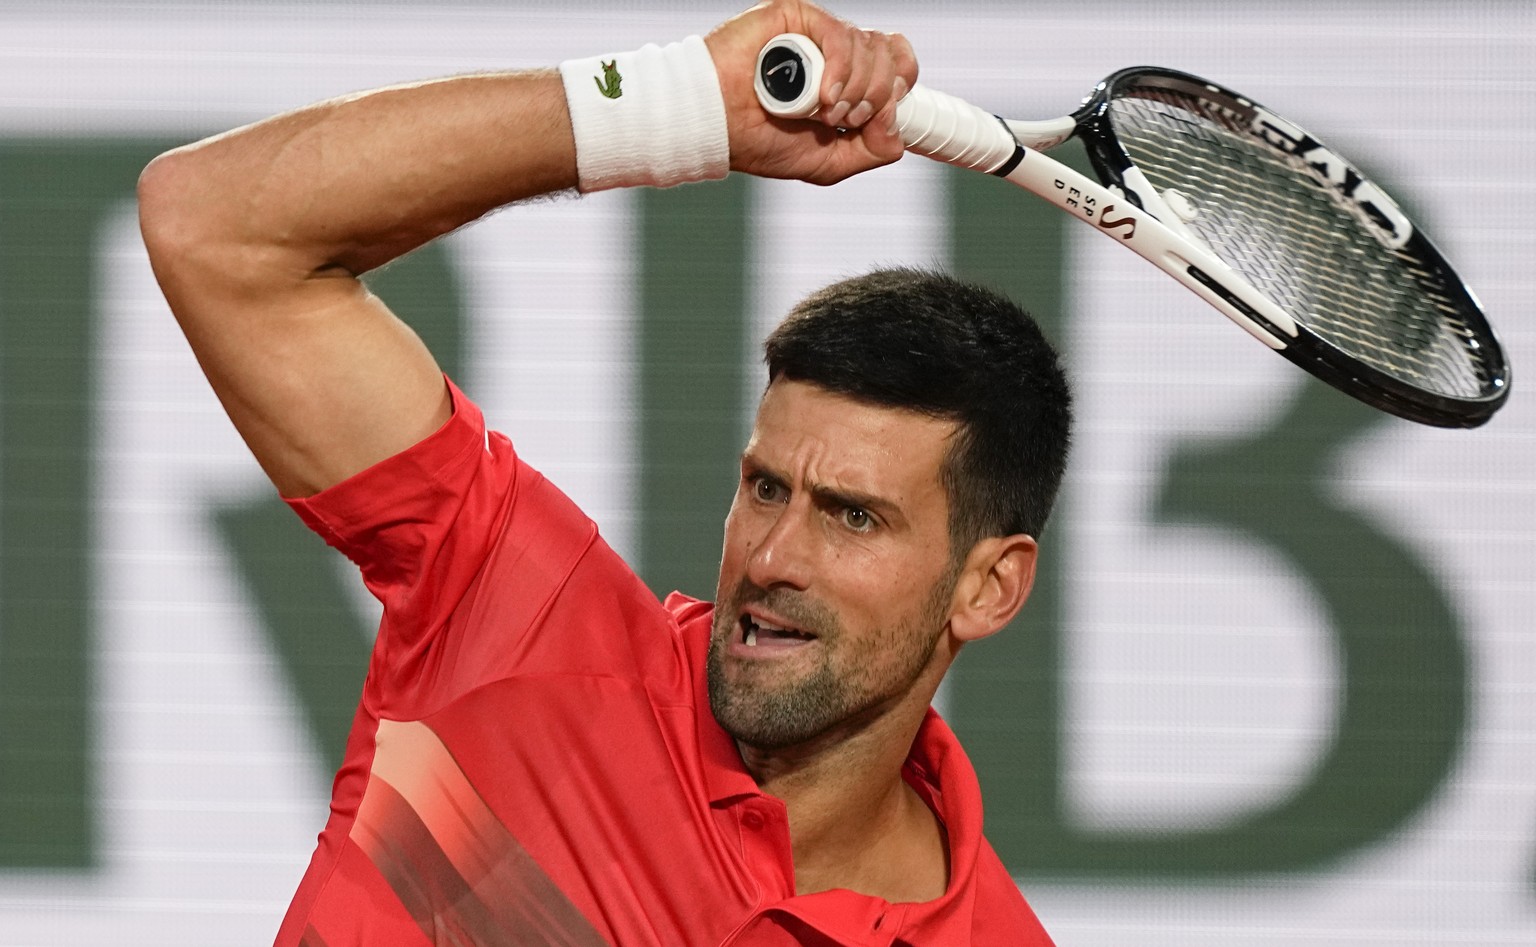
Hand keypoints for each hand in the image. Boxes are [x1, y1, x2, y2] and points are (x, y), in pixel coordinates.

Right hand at [704, 0, 916, 185]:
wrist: (718, 125)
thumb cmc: (760, 140)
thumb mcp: (828, 162)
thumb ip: (871, 151)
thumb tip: (895, 125)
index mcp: (849, 81)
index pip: (900, 66)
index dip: (901, 87)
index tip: (882, 114)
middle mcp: (838, 54)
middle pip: (890, 58)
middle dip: (875, 97)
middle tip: (842, 119)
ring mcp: (820, 35)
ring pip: (870, 47)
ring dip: (855, 88)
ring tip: (822, 110)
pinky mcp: (799, 18)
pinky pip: (841, 34)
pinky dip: (840, 67)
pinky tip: (822, 92)